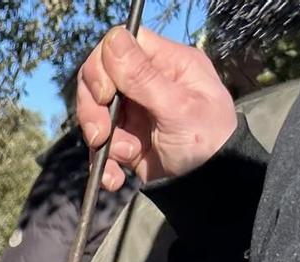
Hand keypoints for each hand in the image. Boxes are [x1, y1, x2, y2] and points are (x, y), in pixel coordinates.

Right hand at [78, 27, 237, 190]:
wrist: (204, 187)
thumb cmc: (206, 141)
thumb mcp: (177, 107)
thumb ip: (143, 76)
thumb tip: (114, 37)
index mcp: (168, 63)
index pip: (123, 44)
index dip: (104, 65)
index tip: (105, 94)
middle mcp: (148, 81)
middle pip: (98, 78)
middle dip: (92, 109)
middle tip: (101, 134)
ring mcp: (133, 110)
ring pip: (93, 112)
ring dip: (102, 140)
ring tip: (126, 156)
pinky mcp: (123, 137)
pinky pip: (98, 144)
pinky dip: (102, 163)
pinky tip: (116, 177)